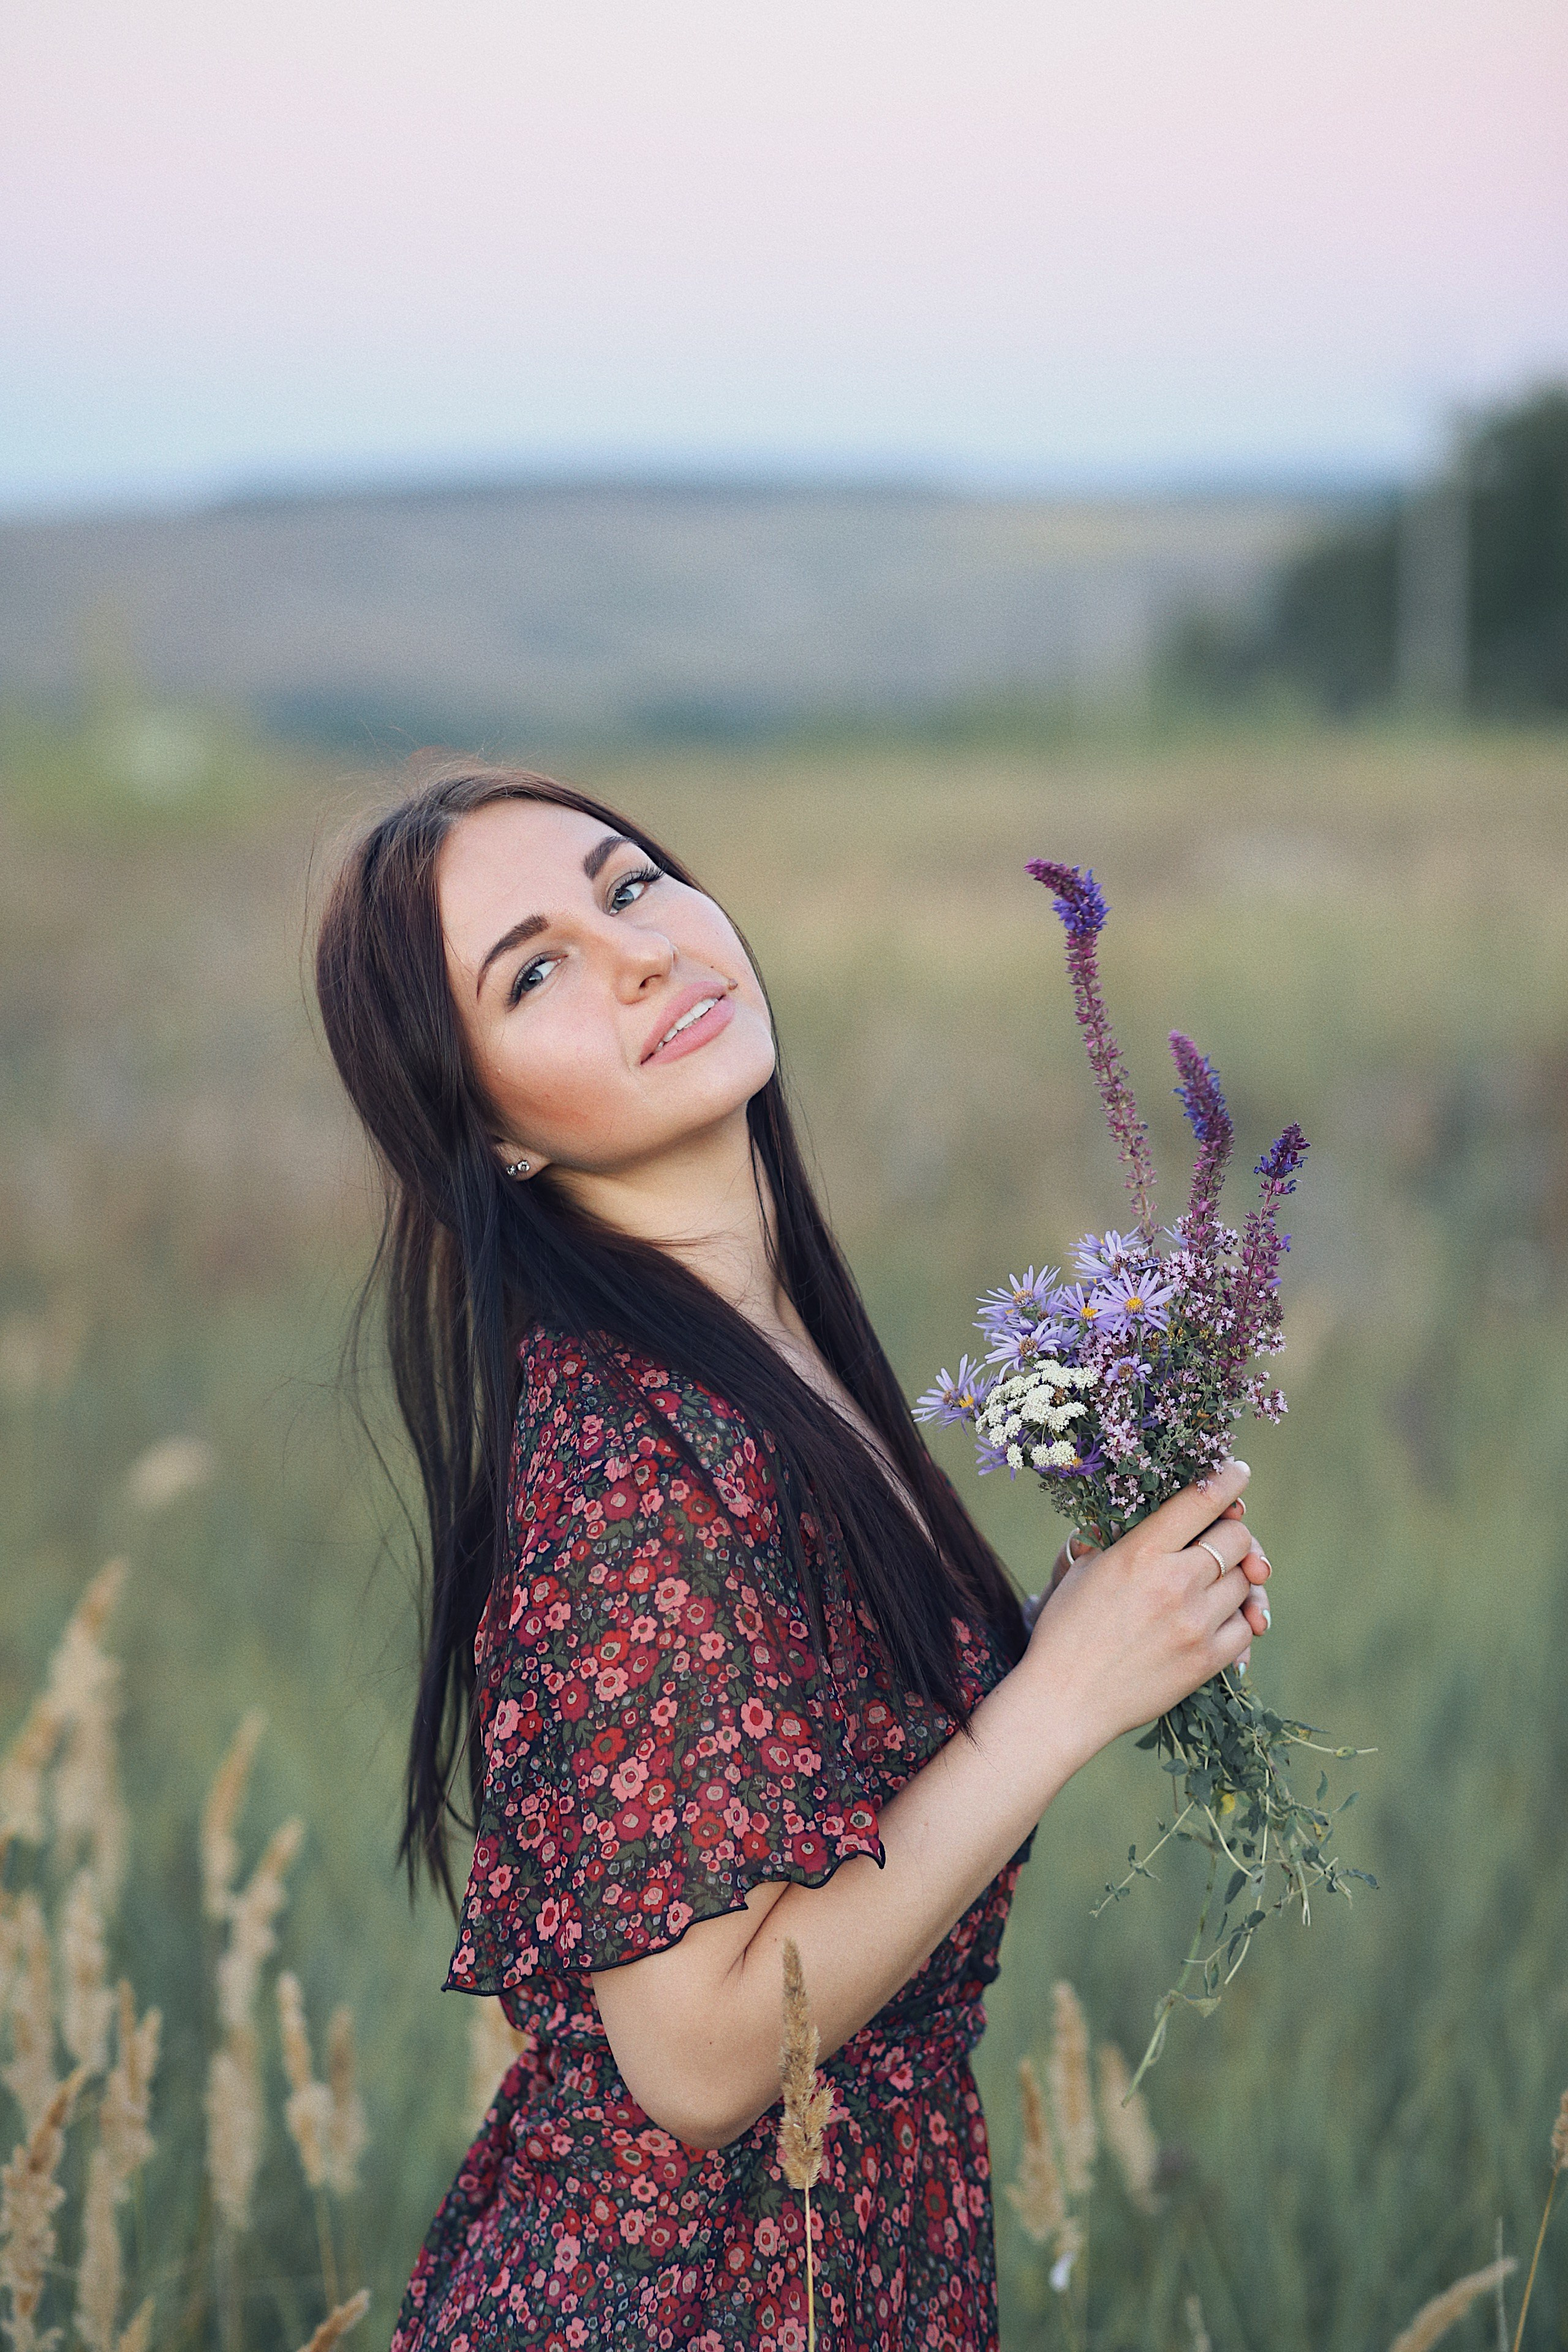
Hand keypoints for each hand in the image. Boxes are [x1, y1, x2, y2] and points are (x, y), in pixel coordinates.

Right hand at [1022, 1462, 1269, 1769]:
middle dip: (1234, 1532)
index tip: (1238, 1472)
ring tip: (1212, 1584)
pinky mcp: (1207, 1661)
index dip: (1228, 1480)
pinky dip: (1239, 1619)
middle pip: (1237, 1538)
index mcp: (1140, 1552)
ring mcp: (1195, 1623)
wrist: (1065, 1700)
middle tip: (1222, 1539)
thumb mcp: (1083, 1569)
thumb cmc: (1066, 1630)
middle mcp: (1174, 1583)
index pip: (1202, 1501)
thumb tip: (1158, 1514)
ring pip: (1246, 1581)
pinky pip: (1247, 1627)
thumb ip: (1121, 1538)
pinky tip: (1219, 1619)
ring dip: (1235, 1577)